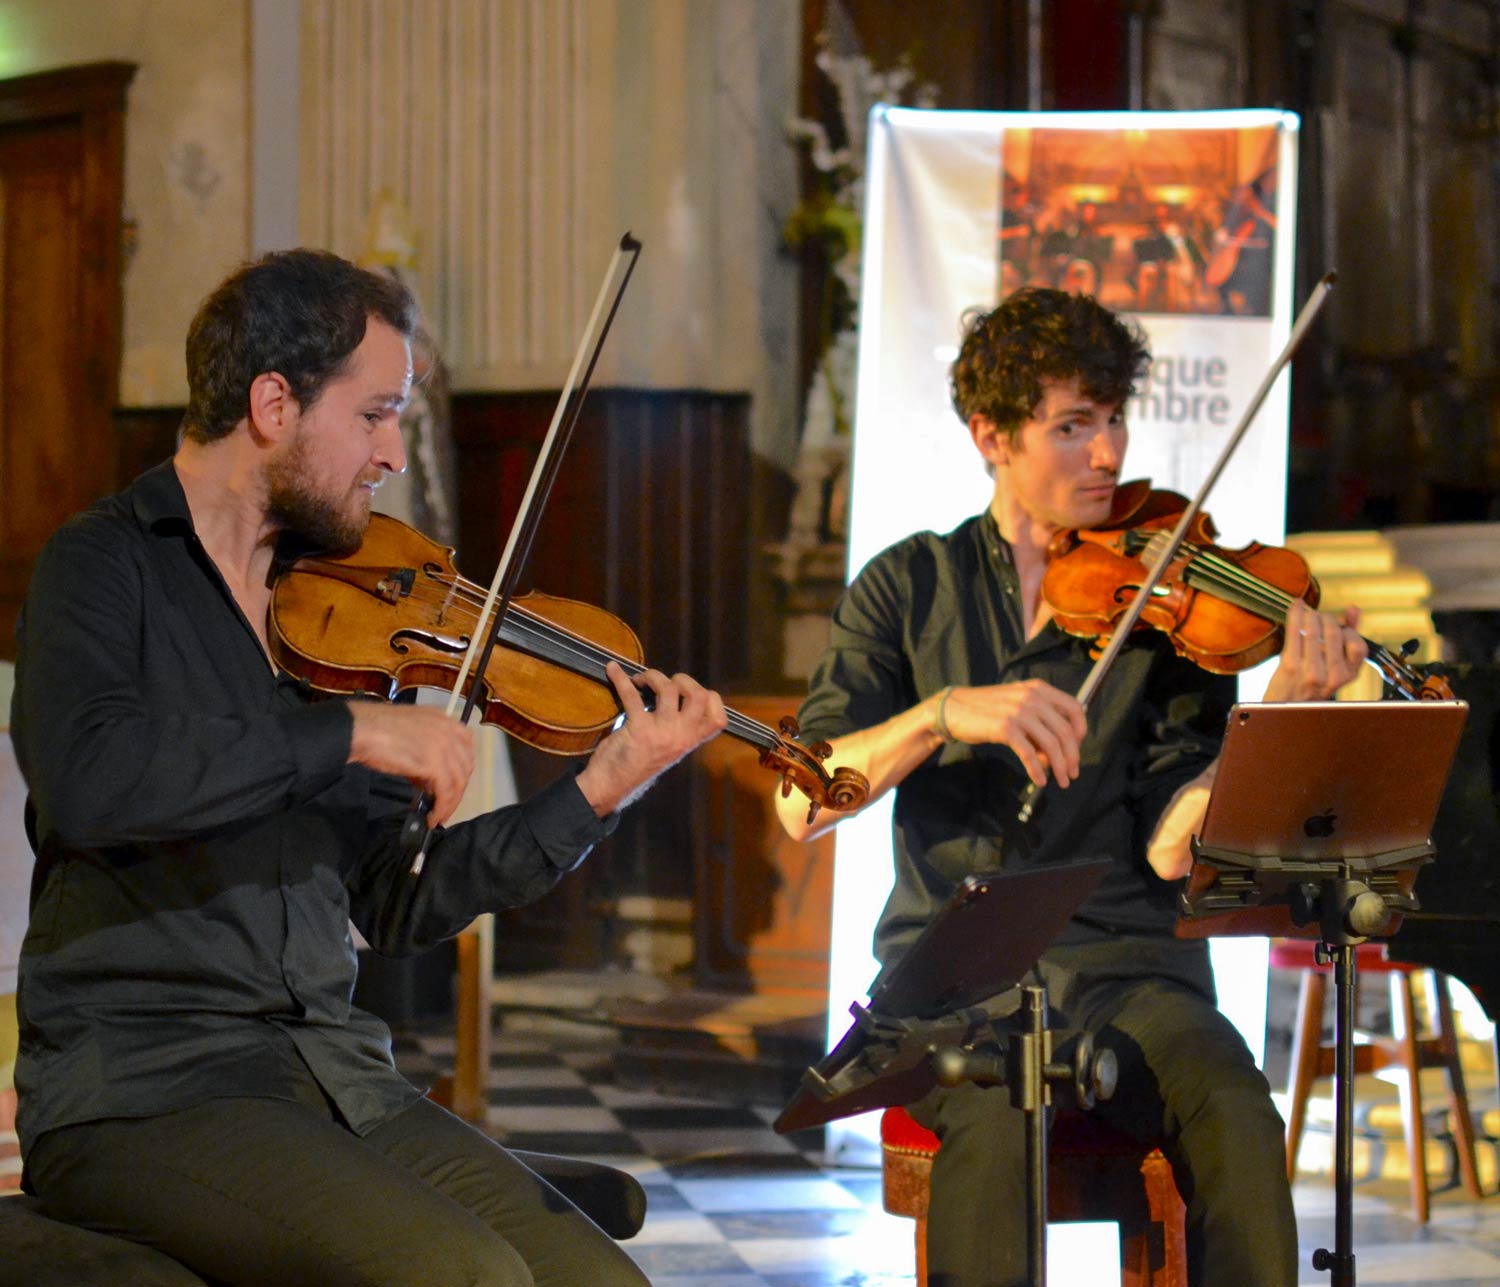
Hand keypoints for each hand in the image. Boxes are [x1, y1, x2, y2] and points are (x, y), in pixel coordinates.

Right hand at [347, 703, 476, 826]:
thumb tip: (427, 781)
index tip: (454, 782)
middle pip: (465, 766)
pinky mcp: (434, 764)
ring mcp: (443, 747)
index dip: (462, 767)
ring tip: (437, 816)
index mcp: (444, 719)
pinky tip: (432, 818)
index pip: (466, 745)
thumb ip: (425, 752)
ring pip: (457, 782)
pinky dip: (441, 808)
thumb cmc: (376, 730)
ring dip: (449, 803)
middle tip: (444, 803)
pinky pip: (445, 793)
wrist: (360, 730)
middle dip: (457, 788)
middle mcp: (448, 731)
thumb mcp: (409, 734)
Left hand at [575, 662, 727, 815]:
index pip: (718, 718)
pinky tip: (612, 670)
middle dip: (683, 680)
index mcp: (690, 742)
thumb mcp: (669, 748)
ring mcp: (662, 732)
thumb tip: (675, 693)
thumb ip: (678, 727)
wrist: (611, 785)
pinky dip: (620, 678)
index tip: (690, 692)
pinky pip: (632, 695)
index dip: (710, 698)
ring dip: (653, 676)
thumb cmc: (638, 764)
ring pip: (669, 689)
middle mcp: (681, 736)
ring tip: (640, 680)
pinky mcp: (638, 729)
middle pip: (699, 696)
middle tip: (665, 683)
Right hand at [936, 680, 1087, 787]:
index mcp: (1038, 689)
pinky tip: (1039, 780)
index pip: (1074, 708)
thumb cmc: (987, 710)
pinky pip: (1029, 754)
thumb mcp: (1017, 706)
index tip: (1077, 749)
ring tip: (1060, 781)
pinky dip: (1037, 770)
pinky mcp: (1005, 728)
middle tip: (1072, 774)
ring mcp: (1018, 712)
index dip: (1081, 731)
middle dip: (1072, 757)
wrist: (953, 710)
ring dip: (1059, 767)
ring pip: (1051, 745)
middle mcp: (1032, 697)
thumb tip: (1057, 753)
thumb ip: (1039, 723)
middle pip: (1065, 731)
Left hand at [1263, 600, 1367, 701]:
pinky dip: (1295, 614)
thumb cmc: (1311, 684)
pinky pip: (1295, 631)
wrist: (1285, 707)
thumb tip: (1354, 609)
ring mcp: (1310, 671)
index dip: (1349, 630)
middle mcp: (1332, 675)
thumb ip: (1347, 638)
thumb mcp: (1336, 667)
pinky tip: (1297, 605)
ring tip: (1308, 614)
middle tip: (1320, 617)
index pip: (1359, 645)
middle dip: (1327, 618)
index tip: (1341, 625)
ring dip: (1310, 615)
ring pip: (1314, 629)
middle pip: (1335, 632)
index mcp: (1348, 676)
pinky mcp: (1290, 665)